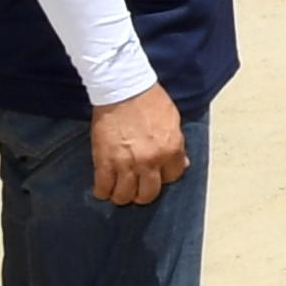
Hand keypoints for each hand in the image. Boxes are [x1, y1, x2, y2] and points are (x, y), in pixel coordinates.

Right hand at [87, 85, 186, 205]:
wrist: (123, 89)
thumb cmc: (150, 101)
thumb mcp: (173, 121)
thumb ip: (177, 145)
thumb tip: (183, 163)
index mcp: (171, 150)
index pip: (172, 178)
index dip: (164, 177)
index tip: (156, 174)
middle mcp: (151, 161)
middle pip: (148, 194)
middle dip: (143, 193)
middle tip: (136, 187)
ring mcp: (126, 164)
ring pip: (124, 196)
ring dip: (122, 195)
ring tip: (119, 188)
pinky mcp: (104, 162)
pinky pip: (103, 188)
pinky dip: (102, 191)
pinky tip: (103, 187)